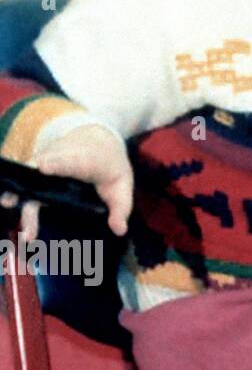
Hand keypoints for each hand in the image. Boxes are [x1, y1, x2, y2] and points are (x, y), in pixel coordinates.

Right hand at [2, 125, 133, 239]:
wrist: (96, 139)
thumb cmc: (110, 166)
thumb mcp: (122, 185)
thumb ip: (121, 208)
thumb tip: (120, 231)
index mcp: (87, 160)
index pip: (72, 161)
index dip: (58, 164)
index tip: (44, 167)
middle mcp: (61, 157)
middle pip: (43, 169)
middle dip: (30, 182)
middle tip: (15, 197)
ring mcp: (45, 161)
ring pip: (29, 175)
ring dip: (18, 190)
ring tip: (7, 203)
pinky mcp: (35, 168)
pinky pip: (24, 179)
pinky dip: (16, 191)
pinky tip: (8, 203)